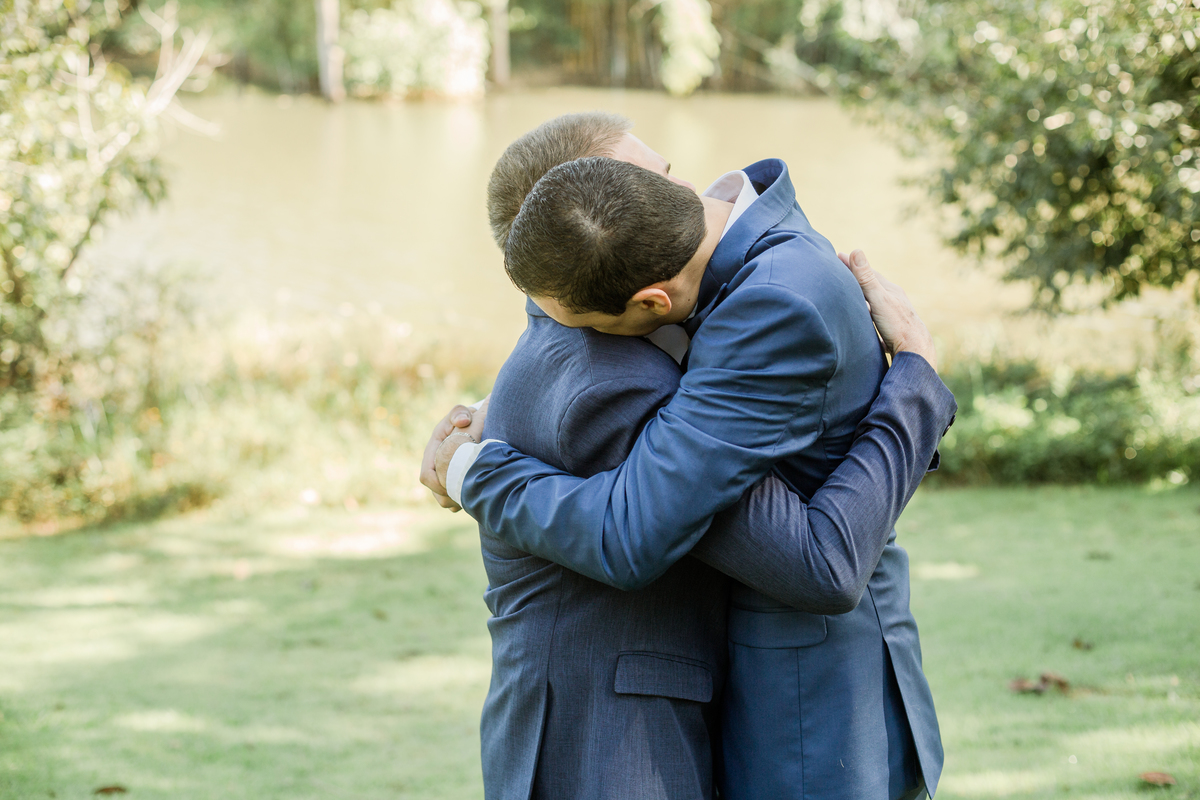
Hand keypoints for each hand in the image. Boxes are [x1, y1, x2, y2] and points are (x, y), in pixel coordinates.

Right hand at [419, 397, 488, 510]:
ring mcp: (442, 475)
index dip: (437, 485)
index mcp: (432, 452)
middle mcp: (434, 466)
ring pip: (443, 499)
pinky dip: (462, 501)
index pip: (426, 475)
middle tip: (466, 497)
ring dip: (456, 502)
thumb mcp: (462, 414)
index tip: (453, 486)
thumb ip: (459, 413)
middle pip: (435, 492)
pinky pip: (453, 500)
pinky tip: (475, 497)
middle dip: (448, 497)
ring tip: (472, 499)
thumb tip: (463, 422)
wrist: (473, 426)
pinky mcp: (451, 482)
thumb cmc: (467, 420)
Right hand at [838, 249, 936, 371]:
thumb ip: (866, 278)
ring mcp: (894, 315)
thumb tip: (856, 251)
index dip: (852, 264)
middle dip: (858, 278)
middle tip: (843, 270)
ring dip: (863, 297)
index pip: (868, 273)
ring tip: (852, 294)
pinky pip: (877, 318)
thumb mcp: (878, 299)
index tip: (838, 255)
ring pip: (876, 302)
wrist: (915, 352)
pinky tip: (864, 319)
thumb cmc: (896, 325)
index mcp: (890, 291)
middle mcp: (894, 301)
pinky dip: (868, 314)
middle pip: (873, 286)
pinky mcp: (893, 331)